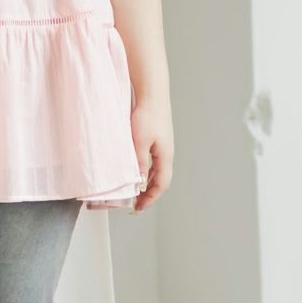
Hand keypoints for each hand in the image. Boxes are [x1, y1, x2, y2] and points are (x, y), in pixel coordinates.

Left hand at [130, 98, 173, 212]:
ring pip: (157, 171)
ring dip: (147, 183)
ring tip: (134, 192)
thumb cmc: (147, 115)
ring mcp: (163, 146)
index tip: (139, 208)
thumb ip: (139, 164)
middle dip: (148, 194)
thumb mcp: (139, 143)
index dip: (150, 199)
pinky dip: (146, 171)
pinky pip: (153, 161)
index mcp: (165, 156)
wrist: (152, 94)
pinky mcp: (158, 139)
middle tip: (136, 204)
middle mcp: (167, 153)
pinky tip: (136, 171)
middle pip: (160, 180)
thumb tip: (138, 183)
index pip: (160, 185)